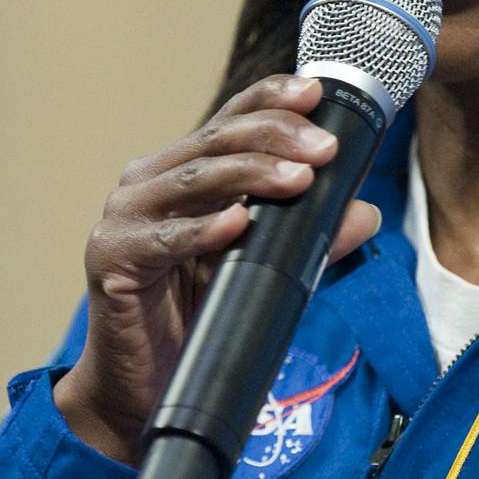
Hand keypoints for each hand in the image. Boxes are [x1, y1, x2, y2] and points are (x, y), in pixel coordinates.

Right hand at [53, 75, 380, 464]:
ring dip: (250, 175)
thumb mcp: (266, 267)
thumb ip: (311, 237)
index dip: (272, 98)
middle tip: (325, 148)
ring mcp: (125, 216)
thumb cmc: (202, 313)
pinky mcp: (111, 258)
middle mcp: (150, 181)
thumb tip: (366, 212)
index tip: (316, 93)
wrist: (144, 384)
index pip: (231, 118)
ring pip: (195, 179)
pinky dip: (202, 230)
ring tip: (299, 180)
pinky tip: (237, 224)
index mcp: (185, 169)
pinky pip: (163, 240)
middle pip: (217, 139)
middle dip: (276, 137)